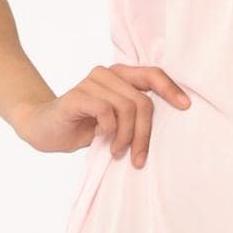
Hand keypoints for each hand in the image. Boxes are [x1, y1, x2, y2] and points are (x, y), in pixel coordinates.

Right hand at [12, 62, 190, 167]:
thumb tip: (170, 124)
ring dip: (126, 136)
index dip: (171, 89)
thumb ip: (135, 115)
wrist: (45, 130)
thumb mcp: (116, 123)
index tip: (186, 107)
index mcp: (120, 77)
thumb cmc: (85, 127)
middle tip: (138, 157)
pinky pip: (106, 111)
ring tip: (117, 151)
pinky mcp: (77, 95)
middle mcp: (107, 74)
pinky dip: (108, 130)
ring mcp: (91, 82)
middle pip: (142, 101)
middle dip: (145, 134)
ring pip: (127, 107)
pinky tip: (100, 139)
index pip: (152, 74)